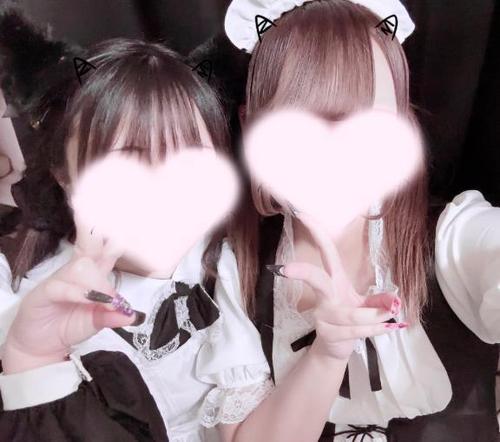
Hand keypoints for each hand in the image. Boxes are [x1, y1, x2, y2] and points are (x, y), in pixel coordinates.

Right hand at [2, 215, 143, 373]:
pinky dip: (79, 293)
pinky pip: (63, 287)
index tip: (127, 220)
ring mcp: (60, 279)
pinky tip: (90, 299)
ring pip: (82, 267)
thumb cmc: (70, 324)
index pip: (107, 248)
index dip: (115, 234)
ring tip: (107, 301)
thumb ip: (113, 317)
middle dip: (96, 228)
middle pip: (90, 243)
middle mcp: (78, 270)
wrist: (42, 345)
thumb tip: (132, 315)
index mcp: (94, 272)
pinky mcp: (45, 292)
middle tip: (105, 213)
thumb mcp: (97, 322)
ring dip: (97, 283)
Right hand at [276, 213, 403, 361]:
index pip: (325, 252)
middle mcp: (326, 295)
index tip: (302, 215)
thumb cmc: (350, 318)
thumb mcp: (366, 304)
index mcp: (334, 280)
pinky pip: (355, 331)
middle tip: (286, 269)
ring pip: (349, 314)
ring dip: (373, 316)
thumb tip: (395, 301)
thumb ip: (380, 300)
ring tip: (390, 317)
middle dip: (303, 272)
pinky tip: (387, 327)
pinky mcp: (327, 333)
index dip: (317, 233)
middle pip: (316, 279)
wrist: (335, 347)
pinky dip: (375, 329)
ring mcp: (323, 315)